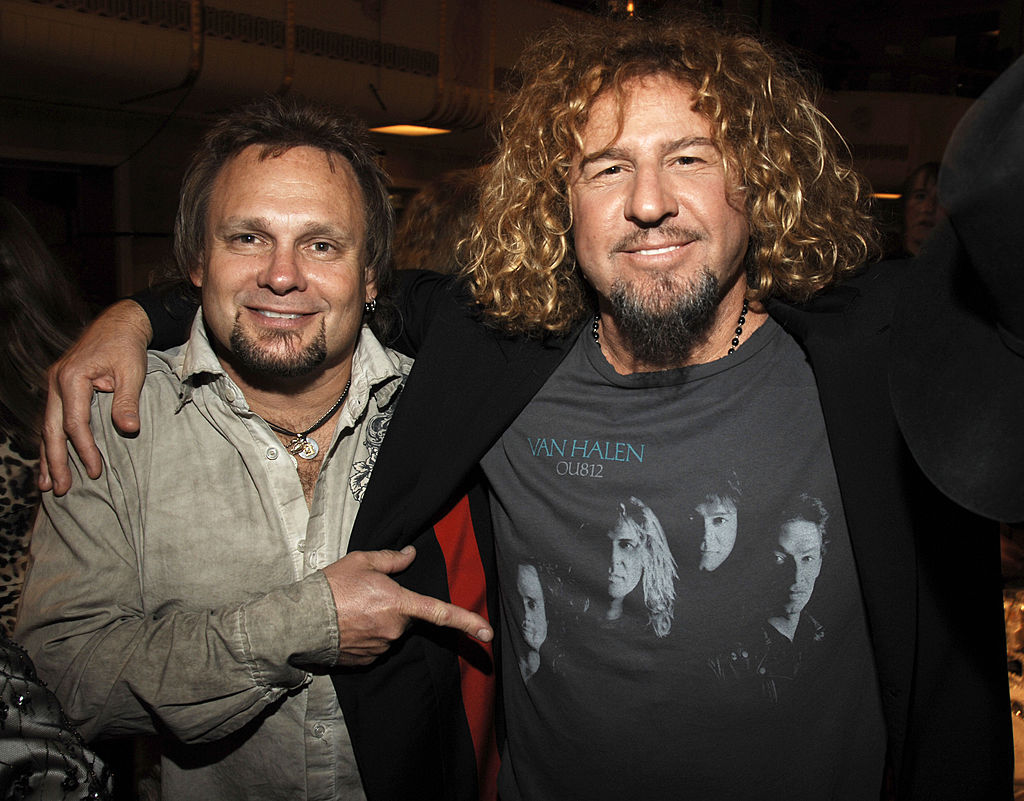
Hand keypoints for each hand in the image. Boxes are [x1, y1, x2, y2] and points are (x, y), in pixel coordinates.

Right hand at [39, 300, 153, 494]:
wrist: (119, 324)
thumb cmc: (127, 347)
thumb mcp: (132, 372)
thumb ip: (127, 401)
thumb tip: (128, 429)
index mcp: (72, 378)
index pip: (74, 423)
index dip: (84, 449)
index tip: (95, 470)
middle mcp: (56, 382)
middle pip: (51, 429)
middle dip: (55, 461)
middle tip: (59, 489)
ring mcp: (54, 385)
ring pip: (46, 427)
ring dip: (47, 456)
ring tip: (46, 484)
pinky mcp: (59, 388)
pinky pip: (51, 419)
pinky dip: (50, 441)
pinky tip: (50, 459)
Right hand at [322, 545, 492, 666]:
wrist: (300, 621)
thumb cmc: (331, 588)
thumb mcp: (361, 561)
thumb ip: (391, 558)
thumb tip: (410, 554)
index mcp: (399, 603)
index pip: (441, 613)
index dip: (467, 623)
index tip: (488, 633)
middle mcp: (394, 629)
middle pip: (406, 618)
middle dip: (393, 607)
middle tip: (365, 595)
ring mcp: (381, 648)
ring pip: (390, 632)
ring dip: (378, 621)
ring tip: (351, 610)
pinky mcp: (366, 661)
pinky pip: (376, 646)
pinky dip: (366, 636)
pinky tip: (347, 626)